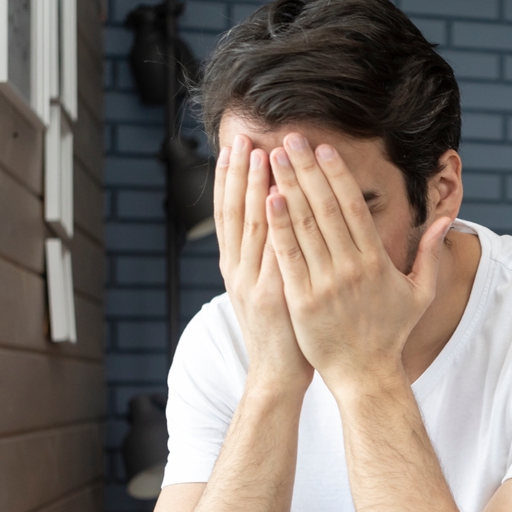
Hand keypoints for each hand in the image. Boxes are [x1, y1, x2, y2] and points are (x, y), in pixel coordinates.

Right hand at [213, 135, 312, 390]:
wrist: (277, 376)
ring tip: (258, 152)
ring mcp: (253, 283)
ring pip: (250, 226)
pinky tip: (275, 197)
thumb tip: (279, 223)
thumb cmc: (282, 333)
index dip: (230, 180)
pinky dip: (272, 224)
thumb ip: (269, 259)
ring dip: (252, 187)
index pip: (229, 214)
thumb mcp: (268, 291)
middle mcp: (239, 271)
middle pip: (234, 212)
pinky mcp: (272, 295)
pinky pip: (272, 252)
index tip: (234, 147)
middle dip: (238, 172)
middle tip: (242, 135)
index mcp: (236, 268)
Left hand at [264, 133, 451, 394]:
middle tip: (290, 137)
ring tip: (272, 157)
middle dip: (306, 169)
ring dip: (287, 187)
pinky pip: (288, 256)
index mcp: (377, 261)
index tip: (323, 148)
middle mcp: (350, 268)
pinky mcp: (302, 301)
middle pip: (325, 207)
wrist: (365, 375)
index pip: (353, 207)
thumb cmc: (391, 333)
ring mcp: (325, 284)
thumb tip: (446, 220)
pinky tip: (268, 199)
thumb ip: (430, 253)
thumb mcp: (420, 293)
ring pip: (304, 226)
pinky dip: (278, 226)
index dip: (337, 173)